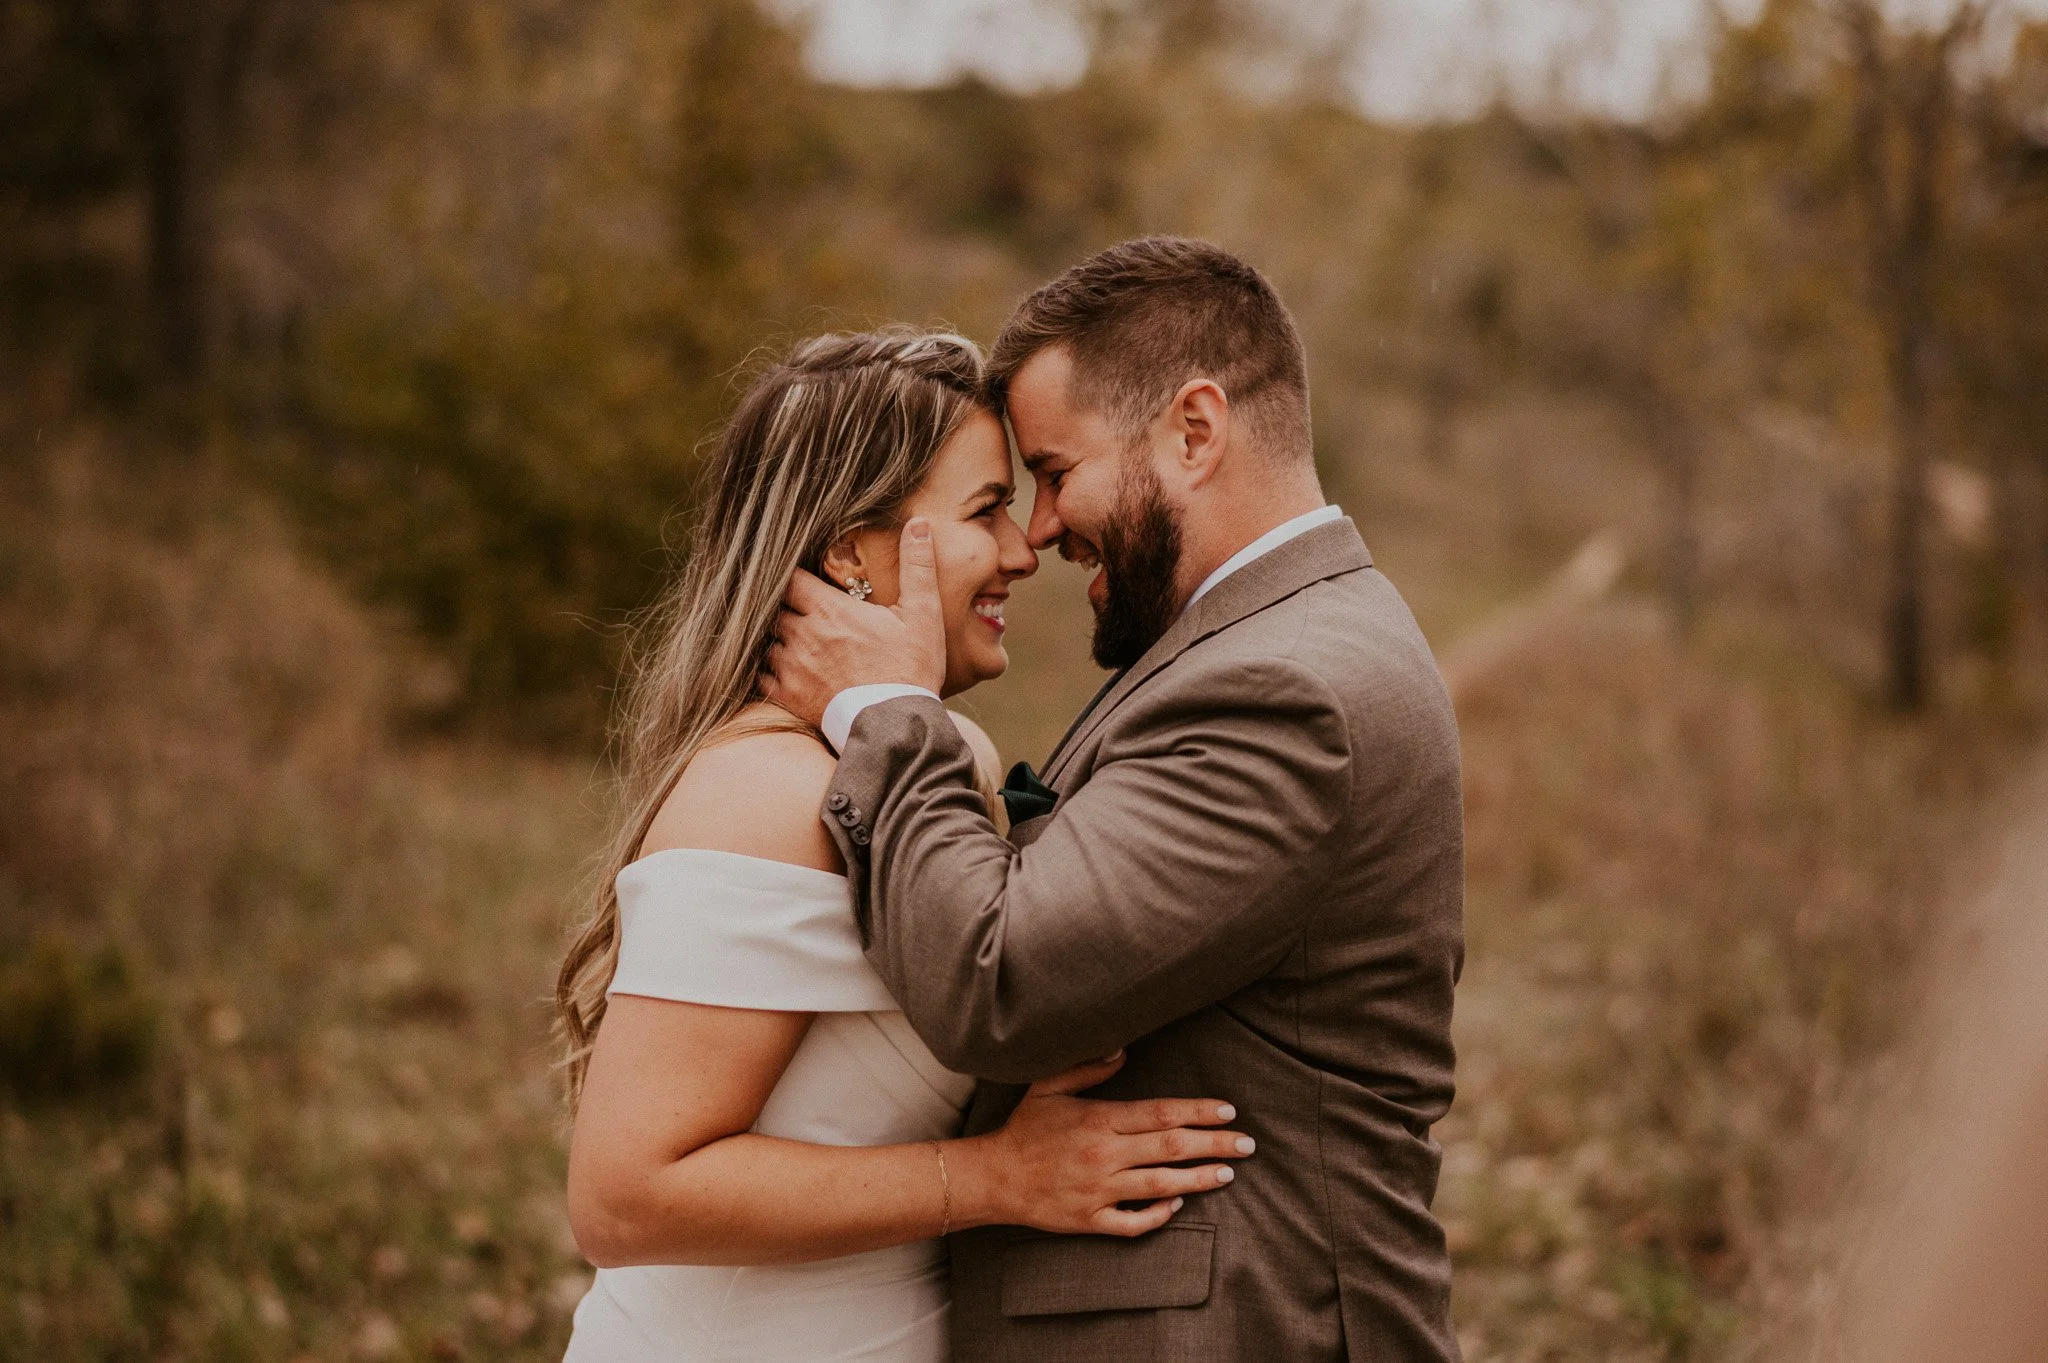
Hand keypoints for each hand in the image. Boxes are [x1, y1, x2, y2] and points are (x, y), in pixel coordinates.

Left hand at [762, 519, 946, 727]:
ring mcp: (792, 668)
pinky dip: (768, 671)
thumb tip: (920, 524)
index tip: (803, 579)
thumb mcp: (923, 614)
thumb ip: (917, 566)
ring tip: (794, 641)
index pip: (789, 578)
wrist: (898, 727)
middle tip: (799, 610)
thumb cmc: (911, 669)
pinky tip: (784, 670)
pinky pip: (762, 677)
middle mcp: (803, 635)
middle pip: (775, 609)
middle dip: (785, 607)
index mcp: (829, 610)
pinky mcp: (789, 697)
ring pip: (766, 642)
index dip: (793, 576)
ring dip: (777, 639)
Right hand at [951, 1052, 1251, 1236]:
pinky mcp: (1090, 1221)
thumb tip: (1123, 1050)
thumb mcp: (1049, 1087)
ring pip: (1161, 1185)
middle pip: (1172, 1149)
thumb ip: (1088, 1068)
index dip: (1199, 1112)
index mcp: (1098, 1120)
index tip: (1228, 1111)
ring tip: (1228, 1173)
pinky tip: (1179, 1203)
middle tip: (1247, 1144)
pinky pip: (1134, 1222)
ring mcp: (1098, 1191)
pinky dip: (1160, 1214)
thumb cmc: (1024, 1129)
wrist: (993, 1177)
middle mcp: (1103, 1156)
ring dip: (1200, 1179)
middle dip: (1215, 1145)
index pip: (1161, 1114)